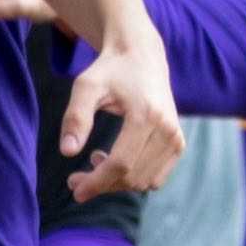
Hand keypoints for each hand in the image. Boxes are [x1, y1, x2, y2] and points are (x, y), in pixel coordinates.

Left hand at [55, 52, 184, 199]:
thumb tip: (67, 152)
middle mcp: (167, 129)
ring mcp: (176, 138)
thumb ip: (76, 117)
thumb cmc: (110, 70)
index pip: (121, 164)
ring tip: (96, 159)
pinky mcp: (178, 143)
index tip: (74, 189)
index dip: (96, 182)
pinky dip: (133, 179)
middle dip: (101, 184)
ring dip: (116, 182)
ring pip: (144, 182)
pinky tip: (115, 160)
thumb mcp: (86, 86)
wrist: (142, 57)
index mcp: (146, 115)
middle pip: (132, 177)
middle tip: (75, 178)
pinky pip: (155, 178)